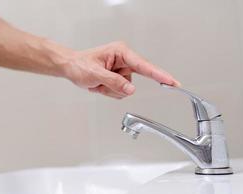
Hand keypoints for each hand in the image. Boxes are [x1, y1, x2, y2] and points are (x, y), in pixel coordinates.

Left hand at [65, 41, 179, 98]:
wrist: (71, 68)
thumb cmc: (80, 65)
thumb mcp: (95, 74)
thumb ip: (114, 82)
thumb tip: (131, 89)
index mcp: (121, 52)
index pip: (144, 65)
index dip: (159, 75)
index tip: (172, 82)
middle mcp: (124, 60)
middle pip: (134, 79)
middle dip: (118, 85)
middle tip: (105, 83)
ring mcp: (122, 70)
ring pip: (127, 88)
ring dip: (112, 89)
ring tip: (99, 82)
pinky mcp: (120, 78)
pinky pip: (121, 92)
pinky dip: (110, 92)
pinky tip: (101, 85)